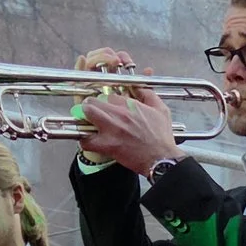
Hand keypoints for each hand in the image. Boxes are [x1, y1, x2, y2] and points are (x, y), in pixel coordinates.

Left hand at [74, 48, 179, 173]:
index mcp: (130, 105)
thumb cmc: (162, 137)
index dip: (106, 99)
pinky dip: (85, 140)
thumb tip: (140, 86)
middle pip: (93, 101)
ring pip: (87, 114)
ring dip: (84, 117)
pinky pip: (86, 140)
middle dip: (90, 104)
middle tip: (91, 110)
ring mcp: (111, 129)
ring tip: (86, 122)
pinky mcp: (107, 145)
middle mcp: (118, 114)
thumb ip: (149, 95)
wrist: (161, 158)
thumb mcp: (161, 110)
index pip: (109, 94)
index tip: (106, 104)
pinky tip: (89, 140)